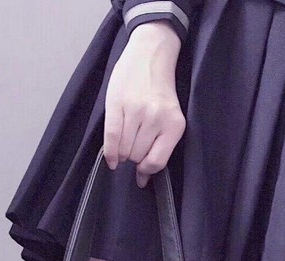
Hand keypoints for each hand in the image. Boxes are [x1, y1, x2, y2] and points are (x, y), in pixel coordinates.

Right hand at [104, 21, 185, 186]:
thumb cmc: (159, 92)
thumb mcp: (169, 119)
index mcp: (174, 125)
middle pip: (137, 156)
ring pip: (124, 150)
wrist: (150, 56)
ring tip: (124, 144)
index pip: (157, 161)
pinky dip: (109, 153)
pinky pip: (111, 137)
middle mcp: (156, 118)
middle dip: (133, 158)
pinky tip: (111, 159)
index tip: (141, 174)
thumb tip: (143, 180)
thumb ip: (159, 148)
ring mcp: (136, 111)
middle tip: (133, 148)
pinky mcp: (118, 104)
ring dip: (122, 154)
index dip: (146, 171)